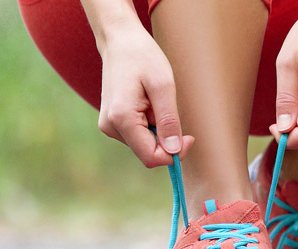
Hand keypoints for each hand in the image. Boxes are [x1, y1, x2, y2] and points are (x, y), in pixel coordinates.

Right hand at [94, 29, 193, 167]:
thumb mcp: (163, 86)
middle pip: (147, 152)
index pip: (151, 157)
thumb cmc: (142, 57)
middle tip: (170, 109)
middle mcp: (110, 126)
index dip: (174, 153)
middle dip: (165, 138)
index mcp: (121, 118)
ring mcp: (108, 125)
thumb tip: (174, 150)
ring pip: (143, 144)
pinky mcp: (111, 122)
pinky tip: (146, 102)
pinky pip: (136, 135)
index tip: (189, 137)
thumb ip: (169, 120)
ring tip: (154, 100)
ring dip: (157, 129)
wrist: (119, 41)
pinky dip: (148, 124)